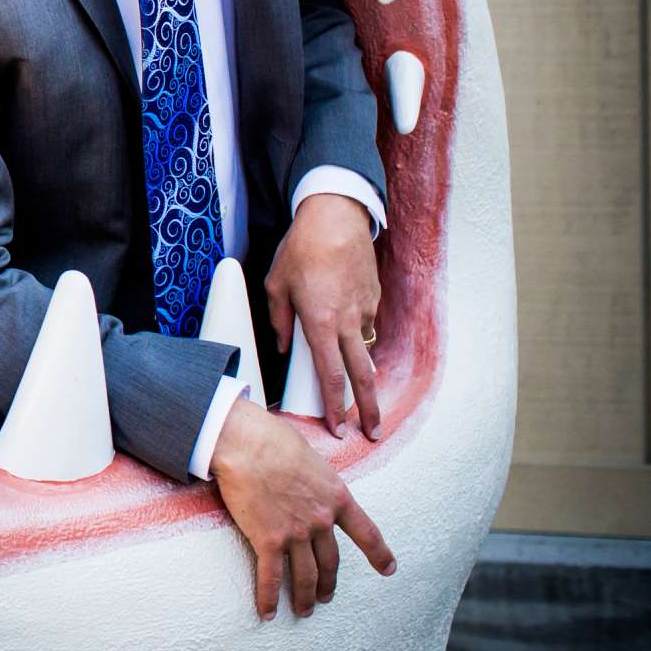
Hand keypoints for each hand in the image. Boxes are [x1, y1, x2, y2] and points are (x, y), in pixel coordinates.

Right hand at [209, 397, 394, 619]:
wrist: (245, 443)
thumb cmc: (273, 438)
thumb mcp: (310, 456)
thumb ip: (315, 477)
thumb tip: (305, 479)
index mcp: (337, 497)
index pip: (367, 532)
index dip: (380, 554)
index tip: (388, 569)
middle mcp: (321, 520)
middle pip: (330, 562)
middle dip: (328, 583)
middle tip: (325, 597)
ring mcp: (296, 533)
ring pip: (305, 575)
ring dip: (305, 597)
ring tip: (303, 610)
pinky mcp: (268, 540)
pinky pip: (271, 576)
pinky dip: (269, 597)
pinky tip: (268, 612)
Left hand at [266, 192, 384, 437]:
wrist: (336, 217)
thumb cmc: (301, 249)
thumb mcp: (276, 285)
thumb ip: (278, 321)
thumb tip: (281, 347)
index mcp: (320, 323)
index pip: (330, 376)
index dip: (335, 407)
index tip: (339, 428)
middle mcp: (347, 322)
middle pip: (362, 376)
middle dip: (369, 409)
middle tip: (374, 432)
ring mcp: (365, 310)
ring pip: (363, 347)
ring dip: (358, 365)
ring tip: (348, 369)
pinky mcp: (374, 298)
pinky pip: (364, 323)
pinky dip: (355, 330)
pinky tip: (341, 316)